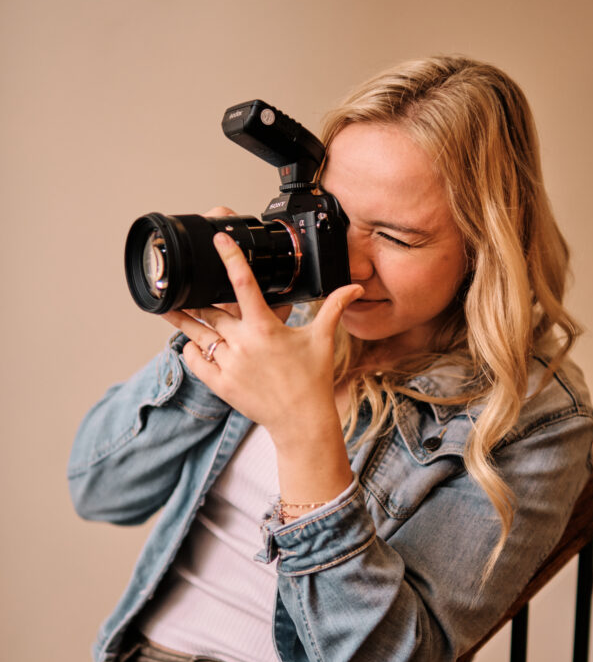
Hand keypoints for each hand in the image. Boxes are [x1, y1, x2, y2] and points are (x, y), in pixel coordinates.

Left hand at [161, 229, 363, 447]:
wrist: (302, 422)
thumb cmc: (313, 380)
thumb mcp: (323, 339)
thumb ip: (333, 308)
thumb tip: (354, 288)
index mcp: (266, 328)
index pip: (244, 285)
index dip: (231, 258)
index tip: (218, 240)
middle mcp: (244, 344)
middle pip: (211, 312)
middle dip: (198, 298)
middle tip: (185, 284)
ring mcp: (230, 365)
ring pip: (199, 336)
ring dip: (184, 321)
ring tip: (169, 307)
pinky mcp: (221, 385)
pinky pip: (195, 362)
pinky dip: (190, 351)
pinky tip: (190, 343)